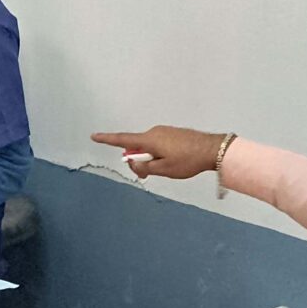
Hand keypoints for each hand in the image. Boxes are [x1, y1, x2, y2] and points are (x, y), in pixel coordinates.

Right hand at [89, 126, 227, 181]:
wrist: (212, 149)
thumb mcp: (163, 170)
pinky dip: (158, 154)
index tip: (94, 136)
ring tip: (166, 169)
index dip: (107, 140)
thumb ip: (144, 167)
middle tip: (148, 176)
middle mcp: (154, 132)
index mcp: (149, 140)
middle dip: (137, 161)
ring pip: (148, 147)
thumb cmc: (187, 160)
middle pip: (136, 147)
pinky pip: (158, 144)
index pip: (122, 140)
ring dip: (150, 159)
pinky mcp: (172, 133)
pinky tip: (172, 162)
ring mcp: (164, 131)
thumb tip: (133, 163)